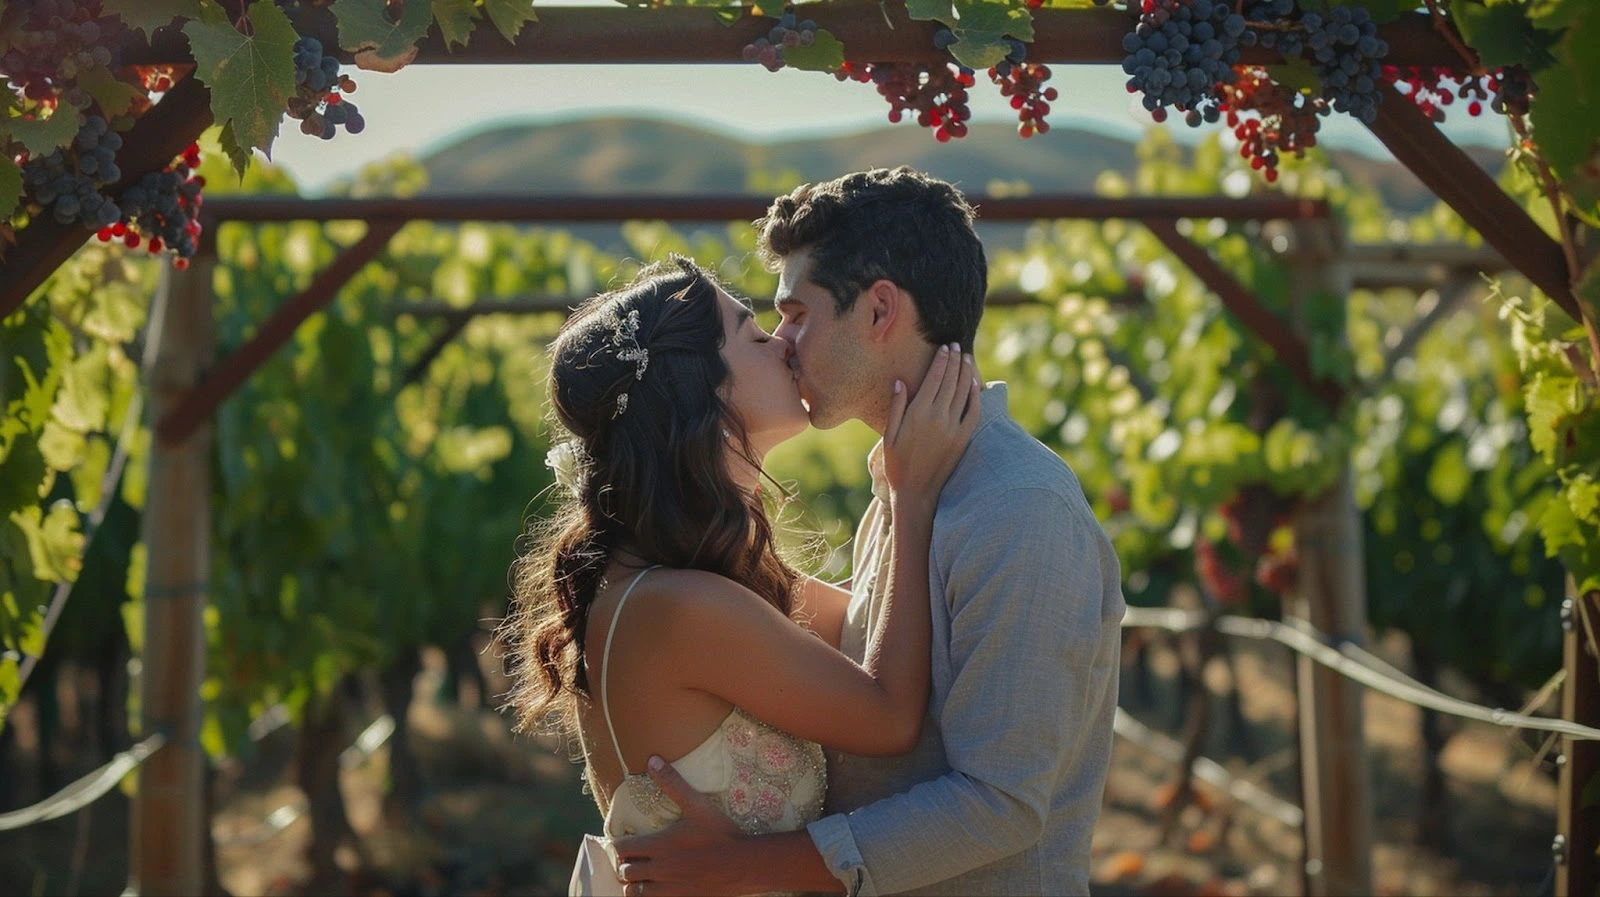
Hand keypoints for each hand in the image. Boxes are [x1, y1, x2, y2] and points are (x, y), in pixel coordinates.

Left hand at [611, 756, 748, 896]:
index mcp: (659, 845)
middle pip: (624, 871)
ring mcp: (668, 888)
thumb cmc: (721, 834)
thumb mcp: (697, 805)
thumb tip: (652, 760)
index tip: (625, 842)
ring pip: (633, 892)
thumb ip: (672, 783)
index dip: (619, 845)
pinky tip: (654, 889)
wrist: (743, 864)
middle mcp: (659, 869)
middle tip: (632, 859)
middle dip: (625, 864)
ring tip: (639, 877)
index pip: (621, 848)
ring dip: (633, 884)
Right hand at [883, 343, 980, 508]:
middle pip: (951, 381)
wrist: (916, 492)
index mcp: (919, 413)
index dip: (941, 361)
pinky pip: (973, 412)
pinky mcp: (963, 439)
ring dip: (966, 373)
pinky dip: (975, 396)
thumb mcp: (889, 435)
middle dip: (955, 361)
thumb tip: (901, 381)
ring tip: (967, 359)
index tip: (946, 347)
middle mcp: (939, 417)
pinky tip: (974, 384)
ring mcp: (954, 428)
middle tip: (958, 346)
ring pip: (963, 393)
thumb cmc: (897, 464)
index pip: (934, 379)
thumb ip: (897, 407)